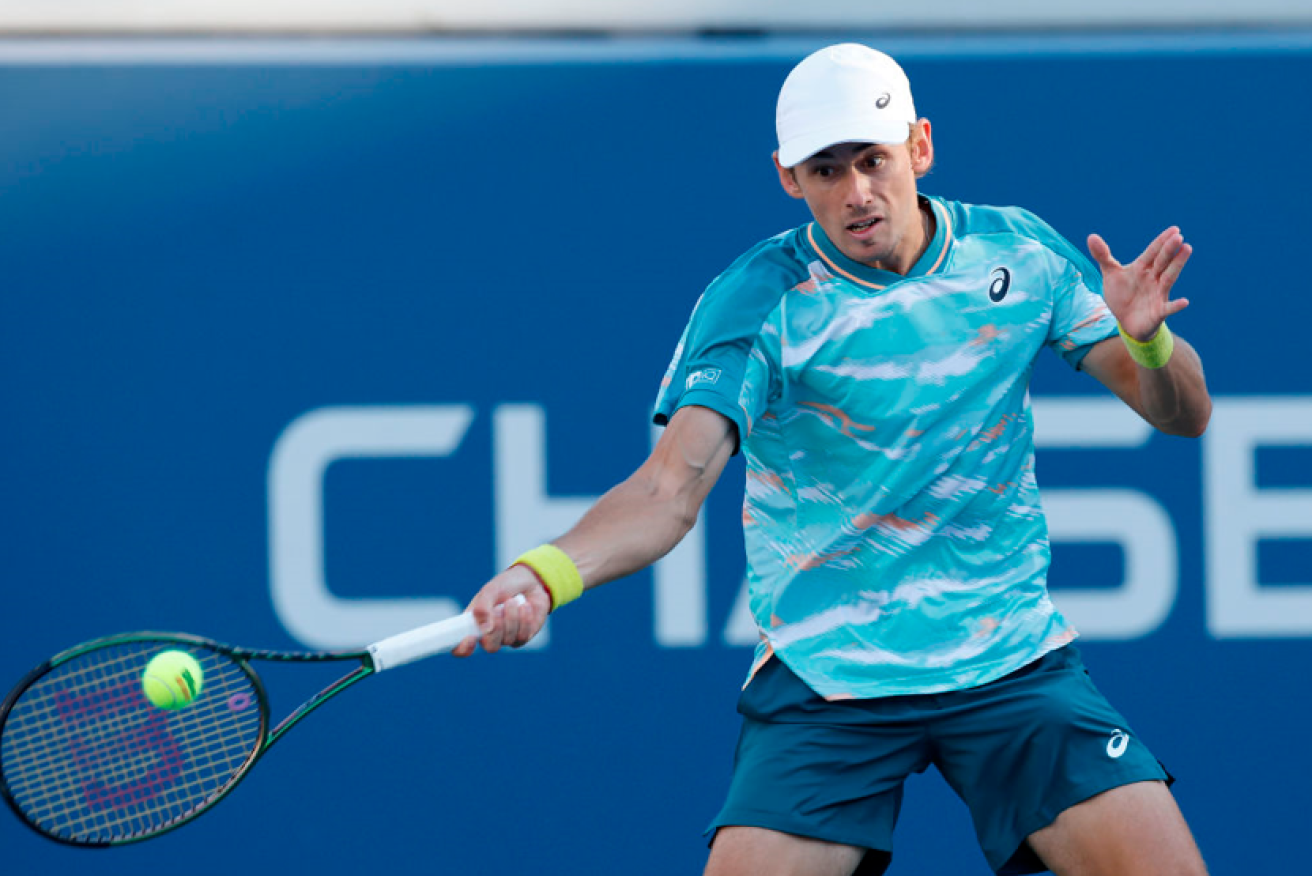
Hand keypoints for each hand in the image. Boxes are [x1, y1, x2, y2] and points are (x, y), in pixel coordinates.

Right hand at [451, 565, 551, 656]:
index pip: (461, 647)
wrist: (529, 581)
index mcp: (473, 624)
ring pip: (508, 640)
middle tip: (499, 608)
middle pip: (490, 647)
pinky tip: (525, 606)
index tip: (470, 638)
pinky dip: (525, 619)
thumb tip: (485, 629)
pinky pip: (523, 636)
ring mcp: (506, 638)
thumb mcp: (490, 590)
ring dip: (512, 618)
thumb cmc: (505, 585)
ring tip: (512, 601)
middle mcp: (488, 635)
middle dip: (497, 628)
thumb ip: (483, 607)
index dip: (462, 648)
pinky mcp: (523, 637)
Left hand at [1088, 226, 1192, 341]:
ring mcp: (1158, 294)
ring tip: (1187, 250)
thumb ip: (1103, 256)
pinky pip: (1168, 308)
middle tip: (1178, 237)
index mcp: (1142, 268)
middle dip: (1169, 250)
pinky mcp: (1159, 311)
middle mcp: (1153, 278)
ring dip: (1177, 265)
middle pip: (1162, 261)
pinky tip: (1184, 302)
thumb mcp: (1110, 274)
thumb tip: (1091, 236)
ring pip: (1169, 277)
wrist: (1126, 321)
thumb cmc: (1121, 294)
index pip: (1152, 252)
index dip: (1161, 241)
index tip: (1174, 229)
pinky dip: (1176, 306)